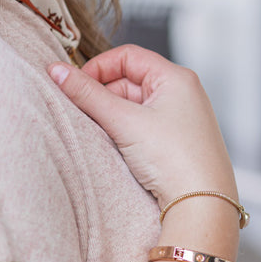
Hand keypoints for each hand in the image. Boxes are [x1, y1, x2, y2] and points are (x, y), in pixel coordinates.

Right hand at [48, 45, 235, 207]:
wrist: (203, 205)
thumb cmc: (176, 160)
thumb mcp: (124, 122)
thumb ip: (87, 95)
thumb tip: (57, 71)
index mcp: (176, 77)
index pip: (127, 56)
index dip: (97, 68)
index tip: (75, 87)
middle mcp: (182, 93)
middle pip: (128, 80)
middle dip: (102, 95)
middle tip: (82, 113)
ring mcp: (180, 118)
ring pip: (133, 105)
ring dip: (112, 115)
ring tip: (101, 134)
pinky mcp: (176, 141)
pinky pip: (142, 125)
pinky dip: (124, 131)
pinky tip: (118, 147)